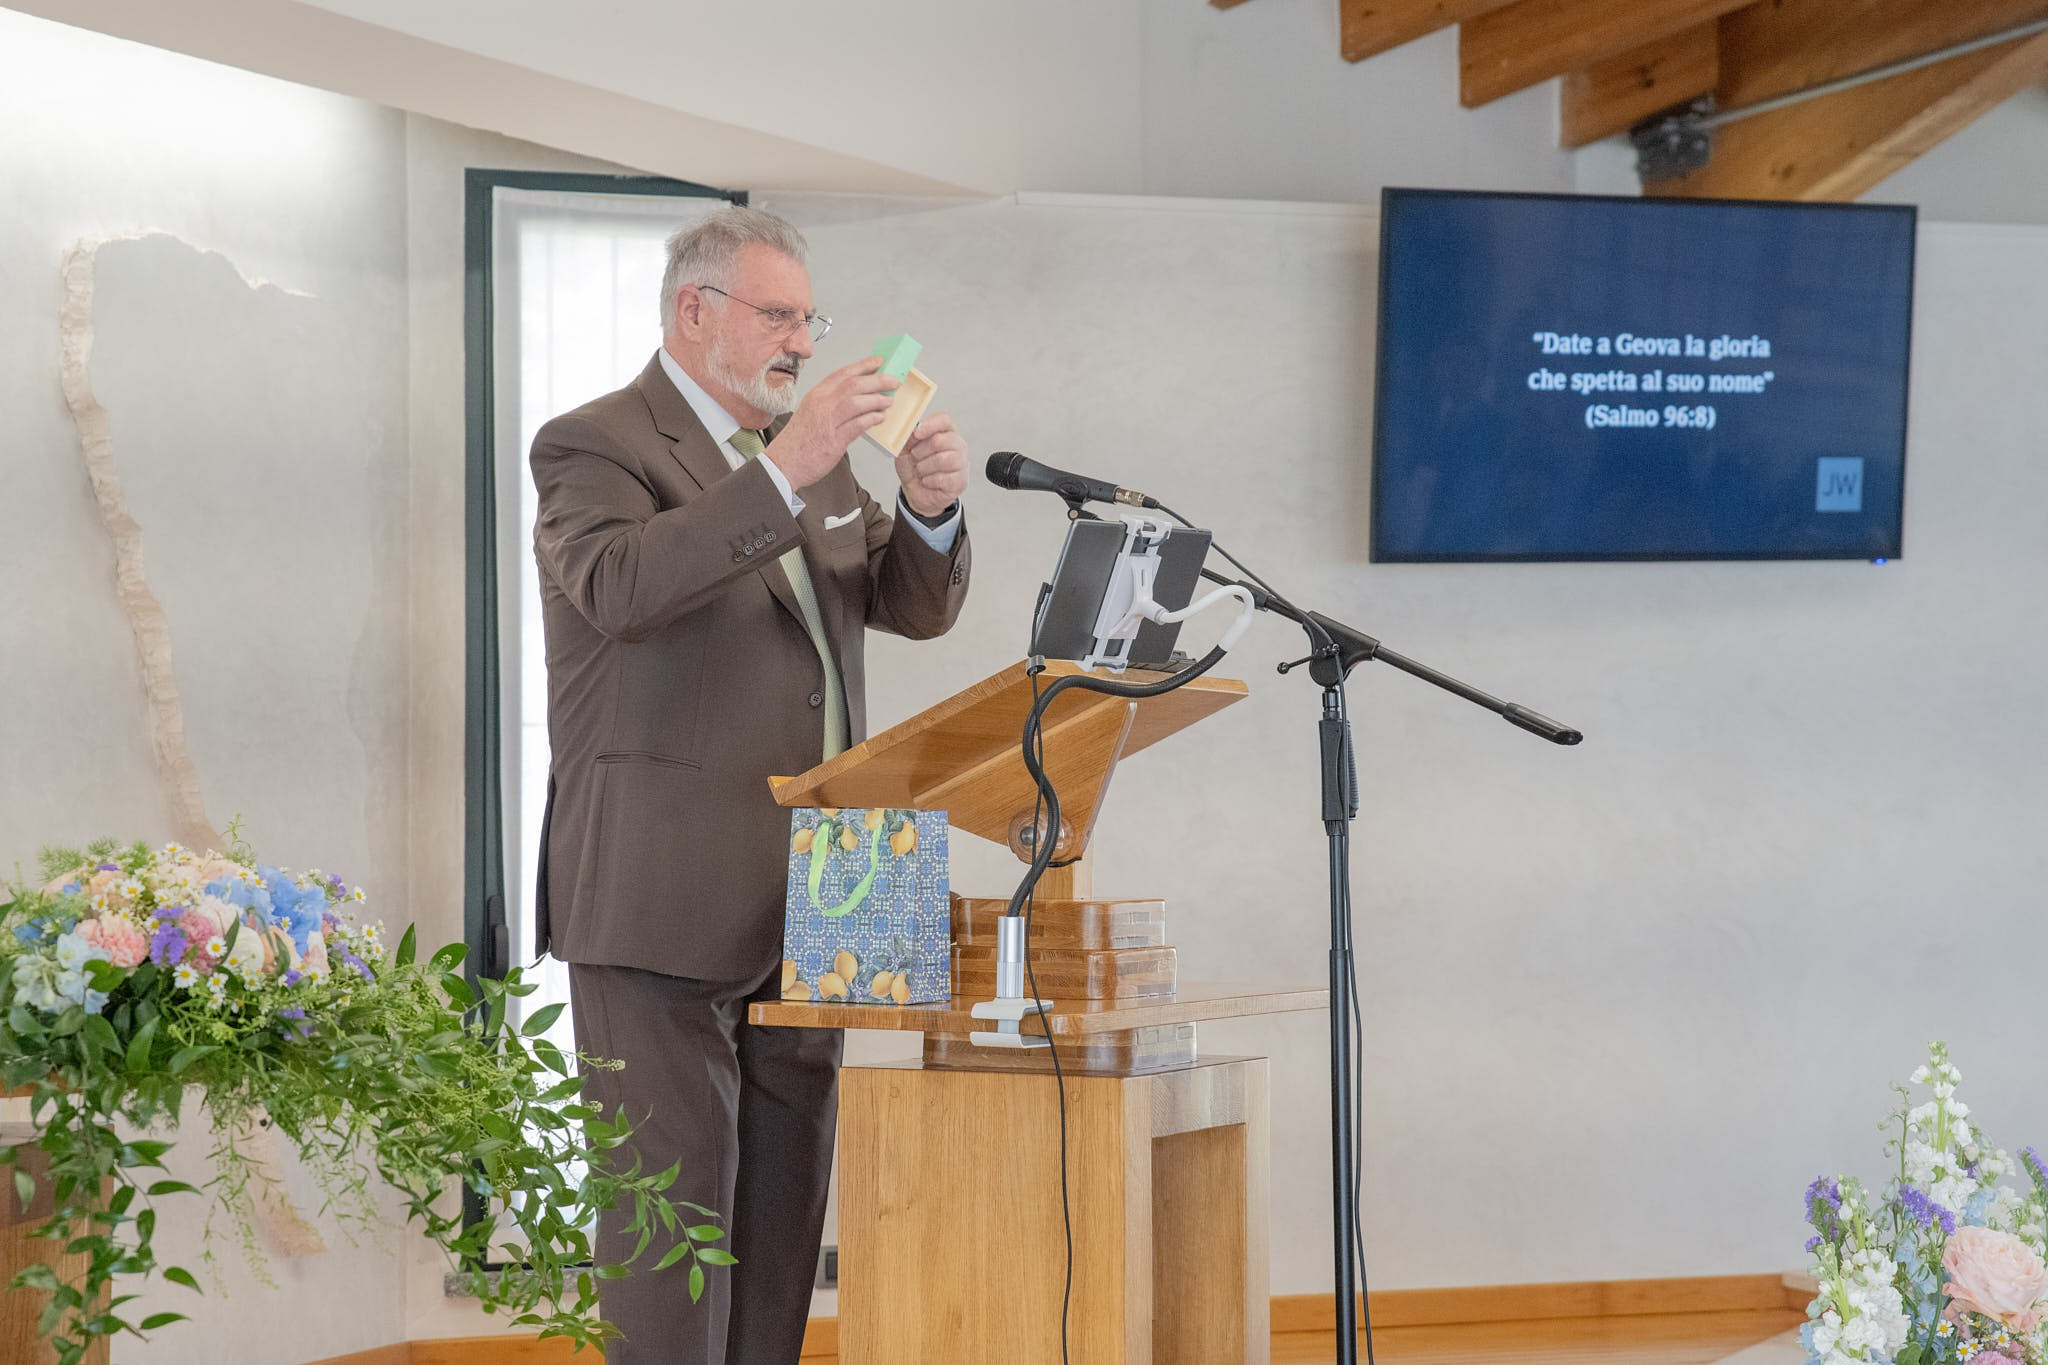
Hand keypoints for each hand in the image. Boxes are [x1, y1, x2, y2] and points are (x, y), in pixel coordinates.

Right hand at [764, 357, 899, 490]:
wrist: (783, 463)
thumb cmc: (799, 440)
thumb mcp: (812, 413)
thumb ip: (833, 404)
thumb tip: (860, 398)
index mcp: (816, 395)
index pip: (843, 373)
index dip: (863, 365)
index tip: (879, 361)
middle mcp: (821, 405)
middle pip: (854, 384)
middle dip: (878, 380)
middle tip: (894, 381)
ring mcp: (827, 422)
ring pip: (857, 402)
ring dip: (877, 400)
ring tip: (889, 401)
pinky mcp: (834, 440)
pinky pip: (858, 425)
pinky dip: (871, 419)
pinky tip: (880, 418)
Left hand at [895, 412, 966, 518]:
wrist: (915, 491)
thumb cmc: (913, 467)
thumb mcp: (904, 449)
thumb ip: (906, 437)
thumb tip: (909, 430)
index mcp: (945, 432)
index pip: (944, 420)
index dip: (930, 424)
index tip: (917, 433)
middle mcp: (957, 445)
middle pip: (941, 440)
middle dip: (921, 450)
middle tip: (914, 457)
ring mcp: (961, 463)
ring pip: (942, 460)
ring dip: (924, 467)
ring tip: (920, 470)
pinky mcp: (960, 481)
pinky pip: (943, 478)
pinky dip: (929, 480)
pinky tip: (927, 480)